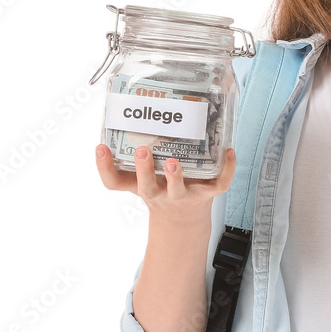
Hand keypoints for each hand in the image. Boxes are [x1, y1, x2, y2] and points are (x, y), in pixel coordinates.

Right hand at [95, 143, 235, 226]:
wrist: (184, 219)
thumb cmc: (161, 188)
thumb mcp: (142, 176)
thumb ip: (133, 152)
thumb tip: (128, 112)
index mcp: (140, 186)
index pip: (115, 182)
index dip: (104, 168)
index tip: (100, 147)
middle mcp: (159, 192)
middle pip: (147, 186)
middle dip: (144, 170)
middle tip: (142, 151)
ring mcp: (184, 195)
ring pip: (178, 188)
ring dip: (175, 176)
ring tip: (173, 161)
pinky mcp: (207, 194)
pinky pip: (219, 184)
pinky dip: (227, 169)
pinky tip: (230, 152)